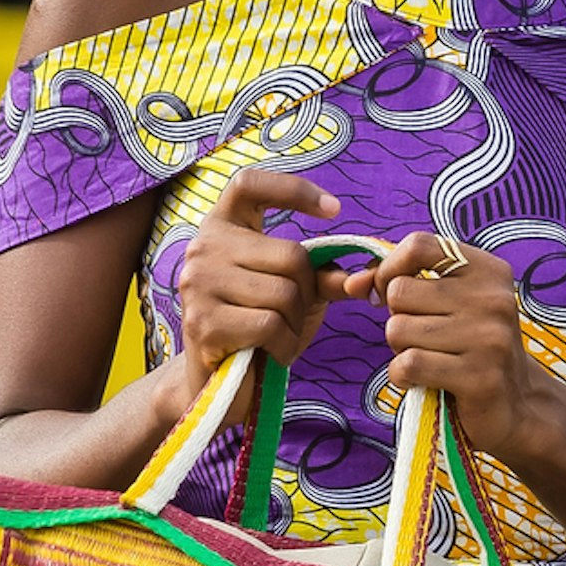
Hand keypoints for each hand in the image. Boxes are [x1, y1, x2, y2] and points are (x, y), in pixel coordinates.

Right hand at [170, 169, 341, 418]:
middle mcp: (202, 247)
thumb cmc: (258, 328)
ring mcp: (197, 284)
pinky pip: (270, 325)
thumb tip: (367, 277)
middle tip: (290, 316)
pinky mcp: (203, 322)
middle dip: (306, 293)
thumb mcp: (297, 295)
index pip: (248, 184)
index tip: (334, 210)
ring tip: (276, 336)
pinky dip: (283, 344)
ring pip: (284, 293)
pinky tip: (269, 352)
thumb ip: (326, 278)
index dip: (293, 188)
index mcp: (221, 227)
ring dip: (295, 324)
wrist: (216, 382)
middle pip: (290, 255)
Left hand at [347, 231, 560, 463]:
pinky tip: (423, 381)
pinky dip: (402, 376)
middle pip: (400, 292)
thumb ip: (399, 283)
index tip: (390, 291)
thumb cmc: (471, 348)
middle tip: (424, 339)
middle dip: (398, 319)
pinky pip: (408, 364)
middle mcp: (493, 299)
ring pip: (398, 330)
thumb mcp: (448, 304)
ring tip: (431, 359)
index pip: (419, 245)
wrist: (516, 405)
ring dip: (401, 351)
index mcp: (488, 271)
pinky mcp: (479, 377)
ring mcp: (489, 338)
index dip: (390, 267)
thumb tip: (352, 283)